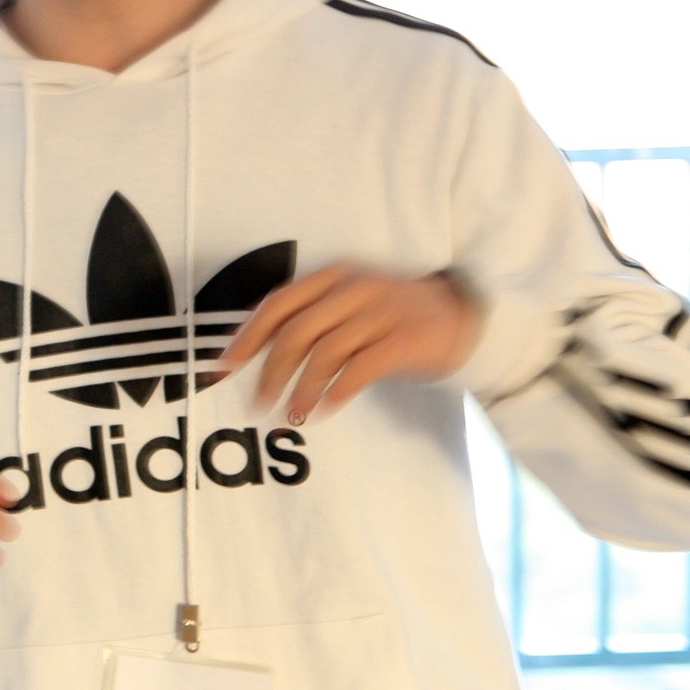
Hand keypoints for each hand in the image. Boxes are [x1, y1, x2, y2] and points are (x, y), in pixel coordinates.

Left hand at [218, 266, 479, 425]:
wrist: (464, 316)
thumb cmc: (397, 316)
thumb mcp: (352, 303)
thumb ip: (314, 318)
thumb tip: (263, 353)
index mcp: (334, 276)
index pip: (278, 303)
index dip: (247, 336)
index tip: (225, 366)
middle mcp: (353, 289)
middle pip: (296, 331)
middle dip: (270, 371)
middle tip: (257, 402)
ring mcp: (381, 312)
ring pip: (324, 352)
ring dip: (301, 389)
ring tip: (292, 413)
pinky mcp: (404, 339)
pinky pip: (360, 367)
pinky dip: (337, 390)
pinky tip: (326, 408)